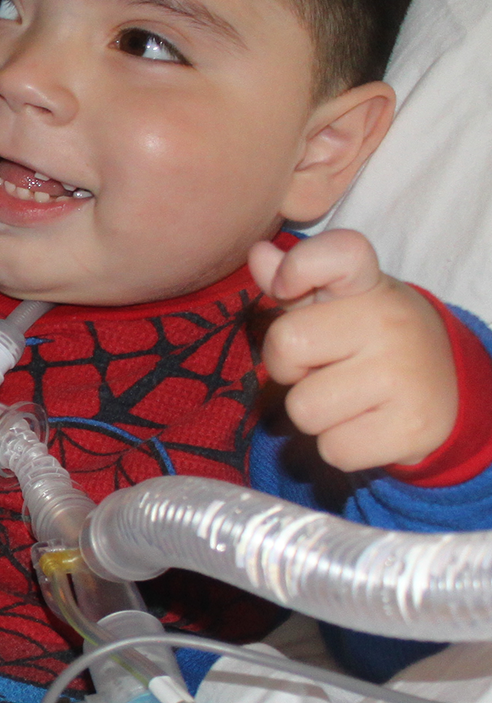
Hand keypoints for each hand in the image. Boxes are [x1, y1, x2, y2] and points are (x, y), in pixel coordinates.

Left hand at [249, 229, 457, 471]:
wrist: (444, 391)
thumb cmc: (370, 343)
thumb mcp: (335, 306)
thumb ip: (294, 282)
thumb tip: (259, 255)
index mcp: (368, 284)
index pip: (338, 252)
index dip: (298, 267)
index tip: (285, 286)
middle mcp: (390, 321)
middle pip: (286, 345)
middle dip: (289, 368)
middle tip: (323, 368)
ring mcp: (404, 374)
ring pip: (303, 409)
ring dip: (314, 414)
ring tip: (347, 399)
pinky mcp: (412, 427)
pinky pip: (333, 450)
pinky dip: (339, 447)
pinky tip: (366, 426)